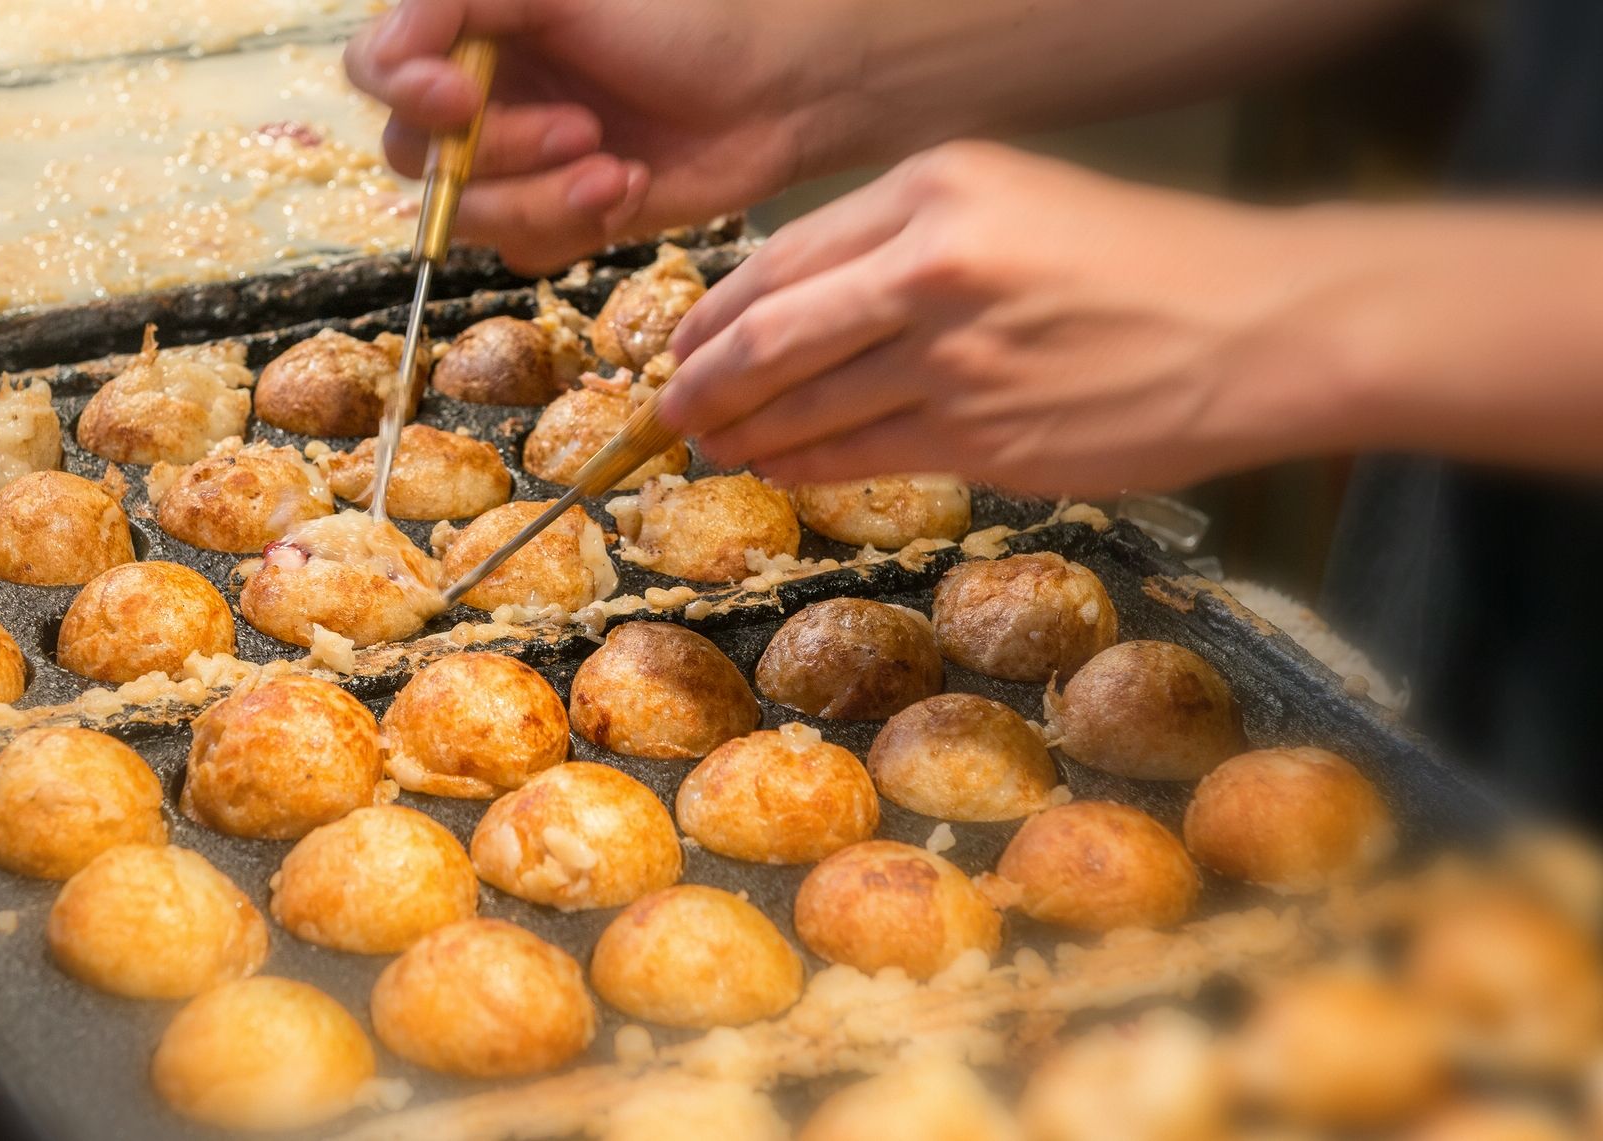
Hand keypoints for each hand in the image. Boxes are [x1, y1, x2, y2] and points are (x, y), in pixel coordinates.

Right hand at [344, 0, 860, 273]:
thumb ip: (457, 2)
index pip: (376, 67)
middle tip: (585, 129)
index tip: (463, 97)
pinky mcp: (560, 217)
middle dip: (504, 155)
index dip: (405, 91)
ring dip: (545, 200)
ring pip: (471, 216)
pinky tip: (629, 190)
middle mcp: (481, 95)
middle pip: (419, 157)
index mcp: (470, 28)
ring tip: (616, 169)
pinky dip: (576, 227)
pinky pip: (524, 250)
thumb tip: (388, 63)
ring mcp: (519, 163)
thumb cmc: (688, 16)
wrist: (782, 89)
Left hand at [659, 142, 1378, 496]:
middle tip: (663, 412)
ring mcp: (954, 356)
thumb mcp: (1016, 203)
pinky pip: (863, 457)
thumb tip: (802, 308)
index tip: (682, 344)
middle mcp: (931, 267)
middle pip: (772, 336)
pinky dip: (808, 467)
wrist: (1260, 327)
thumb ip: (906, 246)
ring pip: (810, 406)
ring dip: (747, 434)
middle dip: (702, 382)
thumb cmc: (1145, 263)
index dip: (716, 313)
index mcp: (936, 191)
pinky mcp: (983, 434)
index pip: (784, 260)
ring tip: (710, 447)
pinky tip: (782, 469)